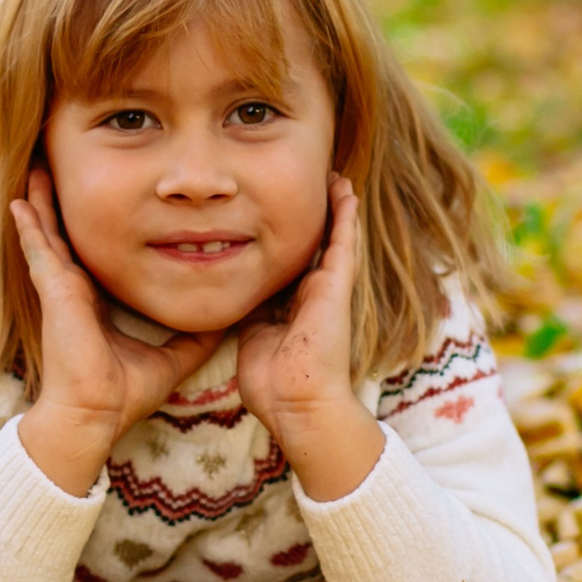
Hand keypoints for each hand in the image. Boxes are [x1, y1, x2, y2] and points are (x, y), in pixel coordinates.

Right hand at [9, 168, 221, 493]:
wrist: (95, 414)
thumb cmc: (124, 392)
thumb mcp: (172, 357)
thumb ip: (194, 337)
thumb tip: (225, 319)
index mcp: (98, 299)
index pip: (99, 251)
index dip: (101, 224)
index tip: (109, 198)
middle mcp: (76, 288)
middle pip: (69, 232)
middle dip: (65, 201)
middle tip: (64, 166)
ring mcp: (61, 287)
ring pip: (48, 232)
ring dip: (42, 200)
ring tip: (37, 167)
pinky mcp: (54, 290)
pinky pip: (38, 249)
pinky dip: (29, 225)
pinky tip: (19, 201)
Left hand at [239, 173, 383, 499]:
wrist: (297, 404)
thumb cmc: (273, 383)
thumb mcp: (252, 337)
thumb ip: (250, 312)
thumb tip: (236, 293)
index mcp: (291, 306)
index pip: (287, 263)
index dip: (282, 237)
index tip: (275, 211)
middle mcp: (312, 295)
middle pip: (312, 245)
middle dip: (311, 216)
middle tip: (310, 182)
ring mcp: (327, 291)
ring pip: (332, 239)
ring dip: (334, 208)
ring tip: (333, 177)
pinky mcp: (337, 289)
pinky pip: (343, 244)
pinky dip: (344, 217)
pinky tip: (345, 191)